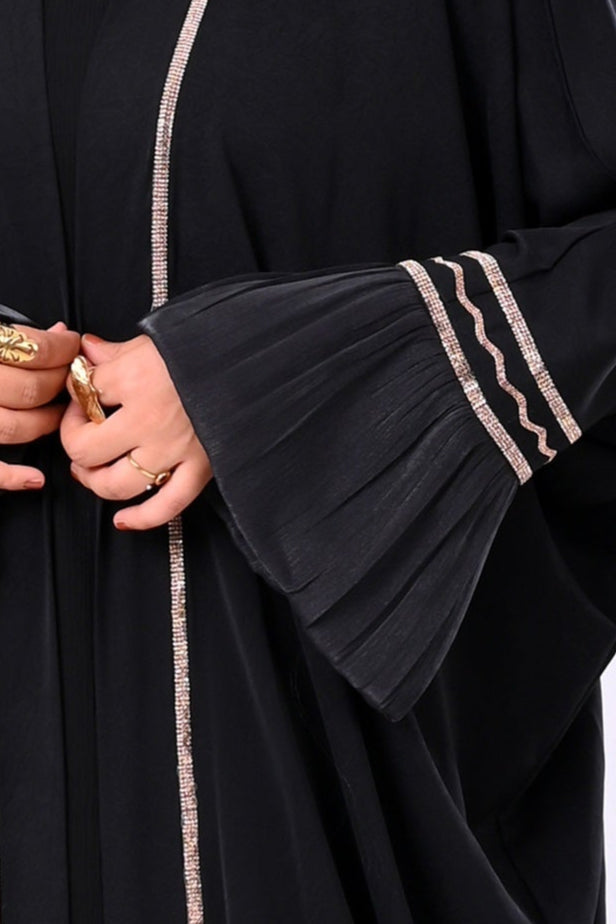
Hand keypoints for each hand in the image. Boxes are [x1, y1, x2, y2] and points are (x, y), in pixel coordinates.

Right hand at [0, 321, 79, 489]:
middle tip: (67, 379)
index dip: (62, 349)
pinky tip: (34, 479)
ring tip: (56, 414)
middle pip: (30, 389)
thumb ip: (11, 333)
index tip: (71, 346)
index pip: (34, 349)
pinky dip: (11, 477)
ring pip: (14, 427)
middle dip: (59, 385)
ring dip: (45, 424)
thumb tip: (58, 332)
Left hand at [61, 333, 211, 529]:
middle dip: (74, 441)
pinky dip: (142, 518)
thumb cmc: (207, 347)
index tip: (83, 391)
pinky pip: (167, 506)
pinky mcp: (201, 468)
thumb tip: (88, 351)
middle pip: (86, 448)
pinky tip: (122, 519)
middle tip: (80, 430)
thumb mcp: (158, 339)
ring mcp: (175, 449)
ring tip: (90, 470)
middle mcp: (150, 419)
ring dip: (94, 481)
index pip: (82, 393)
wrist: (258, 363)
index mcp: (136, 378)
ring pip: (116, 483)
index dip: (75, 393)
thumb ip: (117, 351)